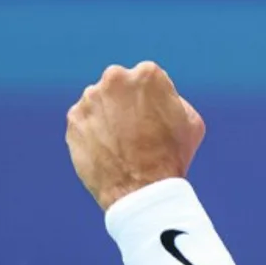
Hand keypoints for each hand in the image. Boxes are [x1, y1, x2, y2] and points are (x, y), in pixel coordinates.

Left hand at [66, 62, 205, 209]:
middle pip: (120, 84)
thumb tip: (159, 97)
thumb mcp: (191, 121)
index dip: (153, 99)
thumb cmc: (172, 157)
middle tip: (135, 129)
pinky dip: (92, 131)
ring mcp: (91, 98)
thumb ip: (173, 99)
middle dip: (126, 101)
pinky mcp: (74, 119)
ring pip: (100, 101)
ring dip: (108, 115)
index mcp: (148, 74)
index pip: (147, 78)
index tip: (154, 118)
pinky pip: (84, 120)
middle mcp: (115, 78)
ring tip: (120, 144)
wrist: (141, 191)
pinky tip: (106, 150)